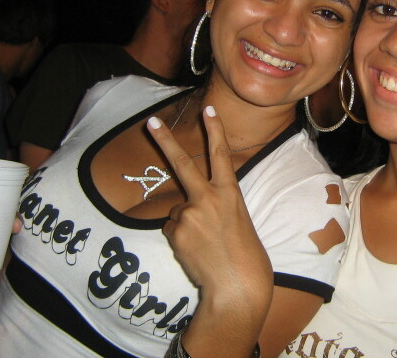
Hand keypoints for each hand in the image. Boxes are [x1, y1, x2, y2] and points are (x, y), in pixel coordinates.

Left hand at [147, 107, 272, 301]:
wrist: (237, 287)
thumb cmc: (246, 257)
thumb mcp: (238, 221)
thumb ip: (215, 207)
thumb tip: (187, 209)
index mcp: (231, 194)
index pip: (221, 155)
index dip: (215, 130)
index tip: (208, 109)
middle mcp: (209, 198)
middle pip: (182, 164)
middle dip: (165, 141)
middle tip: (150, 123)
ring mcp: (190, 214)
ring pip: (177, 211)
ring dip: (185, 223)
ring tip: (204, 243)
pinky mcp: (176, 232)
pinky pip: (172, 230)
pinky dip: (180, 238)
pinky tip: (194, 251)